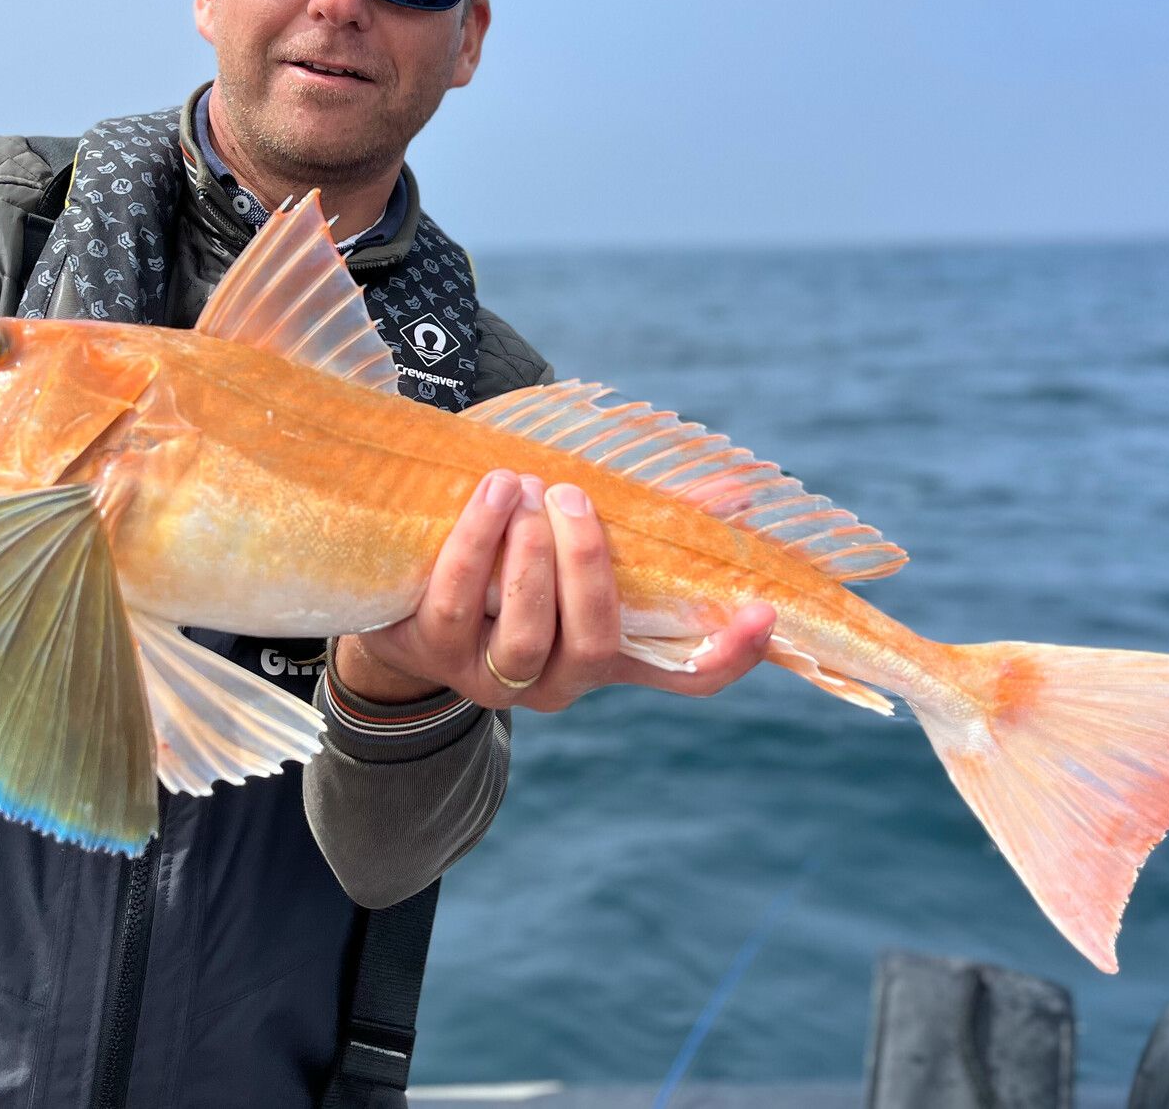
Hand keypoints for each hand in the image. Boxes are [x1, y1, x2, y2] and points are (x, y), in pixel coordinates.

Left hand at [338, 470, 776, 711]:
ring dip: (529, 557)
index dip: (727, 655)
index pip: (684, 676)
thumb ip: (652, 519)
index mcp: (609, 655)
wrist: (404, 597)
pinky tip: (491, 492)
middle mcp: (558, 680)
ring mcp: (492, 676)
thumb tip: (738, 489)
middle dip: (586, 566)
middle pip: (593, 643)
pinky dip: (476, 541)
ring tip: (529, 487)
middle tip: (573, 496)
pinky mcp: (432, 652)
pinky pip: (455, 600)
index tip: (763, 611)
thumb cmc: (514, 563)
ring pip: (524, 633)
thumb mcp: (579, 544)